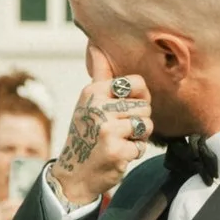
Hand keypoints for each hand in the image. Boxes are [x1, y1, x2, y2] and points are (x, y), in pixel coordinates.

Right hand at [47, 45, 154, 207]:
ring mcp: (106, 129)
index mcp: (93, 92)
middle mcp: (98, 107)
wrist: (74, 174)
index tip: (128, 108)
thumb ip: (99, 77)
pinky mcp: (116, 150)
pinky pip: (141, 146)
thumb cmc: (86, 136)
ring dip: (138, 138)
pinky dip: (133, 154)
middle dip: (138, 121)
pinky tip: (117, 156)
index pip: (137, 83)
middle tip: (119, 132)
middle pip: (145, 106)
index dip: (140, 97)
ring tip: (119, 142)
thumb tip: (95, 46)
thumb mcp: (88, 103)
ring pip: (146, 125)